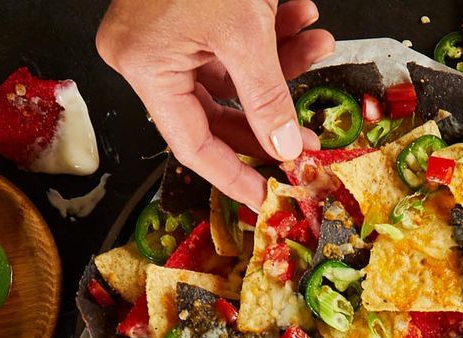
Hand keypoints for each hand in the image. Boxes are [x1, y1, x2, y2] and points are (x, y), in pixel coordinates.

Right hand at [98, 0, 334, 205]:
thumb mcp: (243, 31)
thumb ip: (266, 97)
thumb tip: (282, 146)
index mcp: (144, 66)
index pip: (190, 143)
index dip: (232, 172)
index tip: (264, 195)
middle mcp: (145, 53)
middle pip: (216, 109)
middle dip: (272, 111)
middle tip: (309, 133)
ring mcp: (164, 32)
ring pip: (232, 69)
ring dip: (281, 60)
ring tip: (319, 43)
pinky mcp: (186, 10)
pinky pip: (232, 38)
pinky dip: (270, 32)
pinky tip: (300, 17)